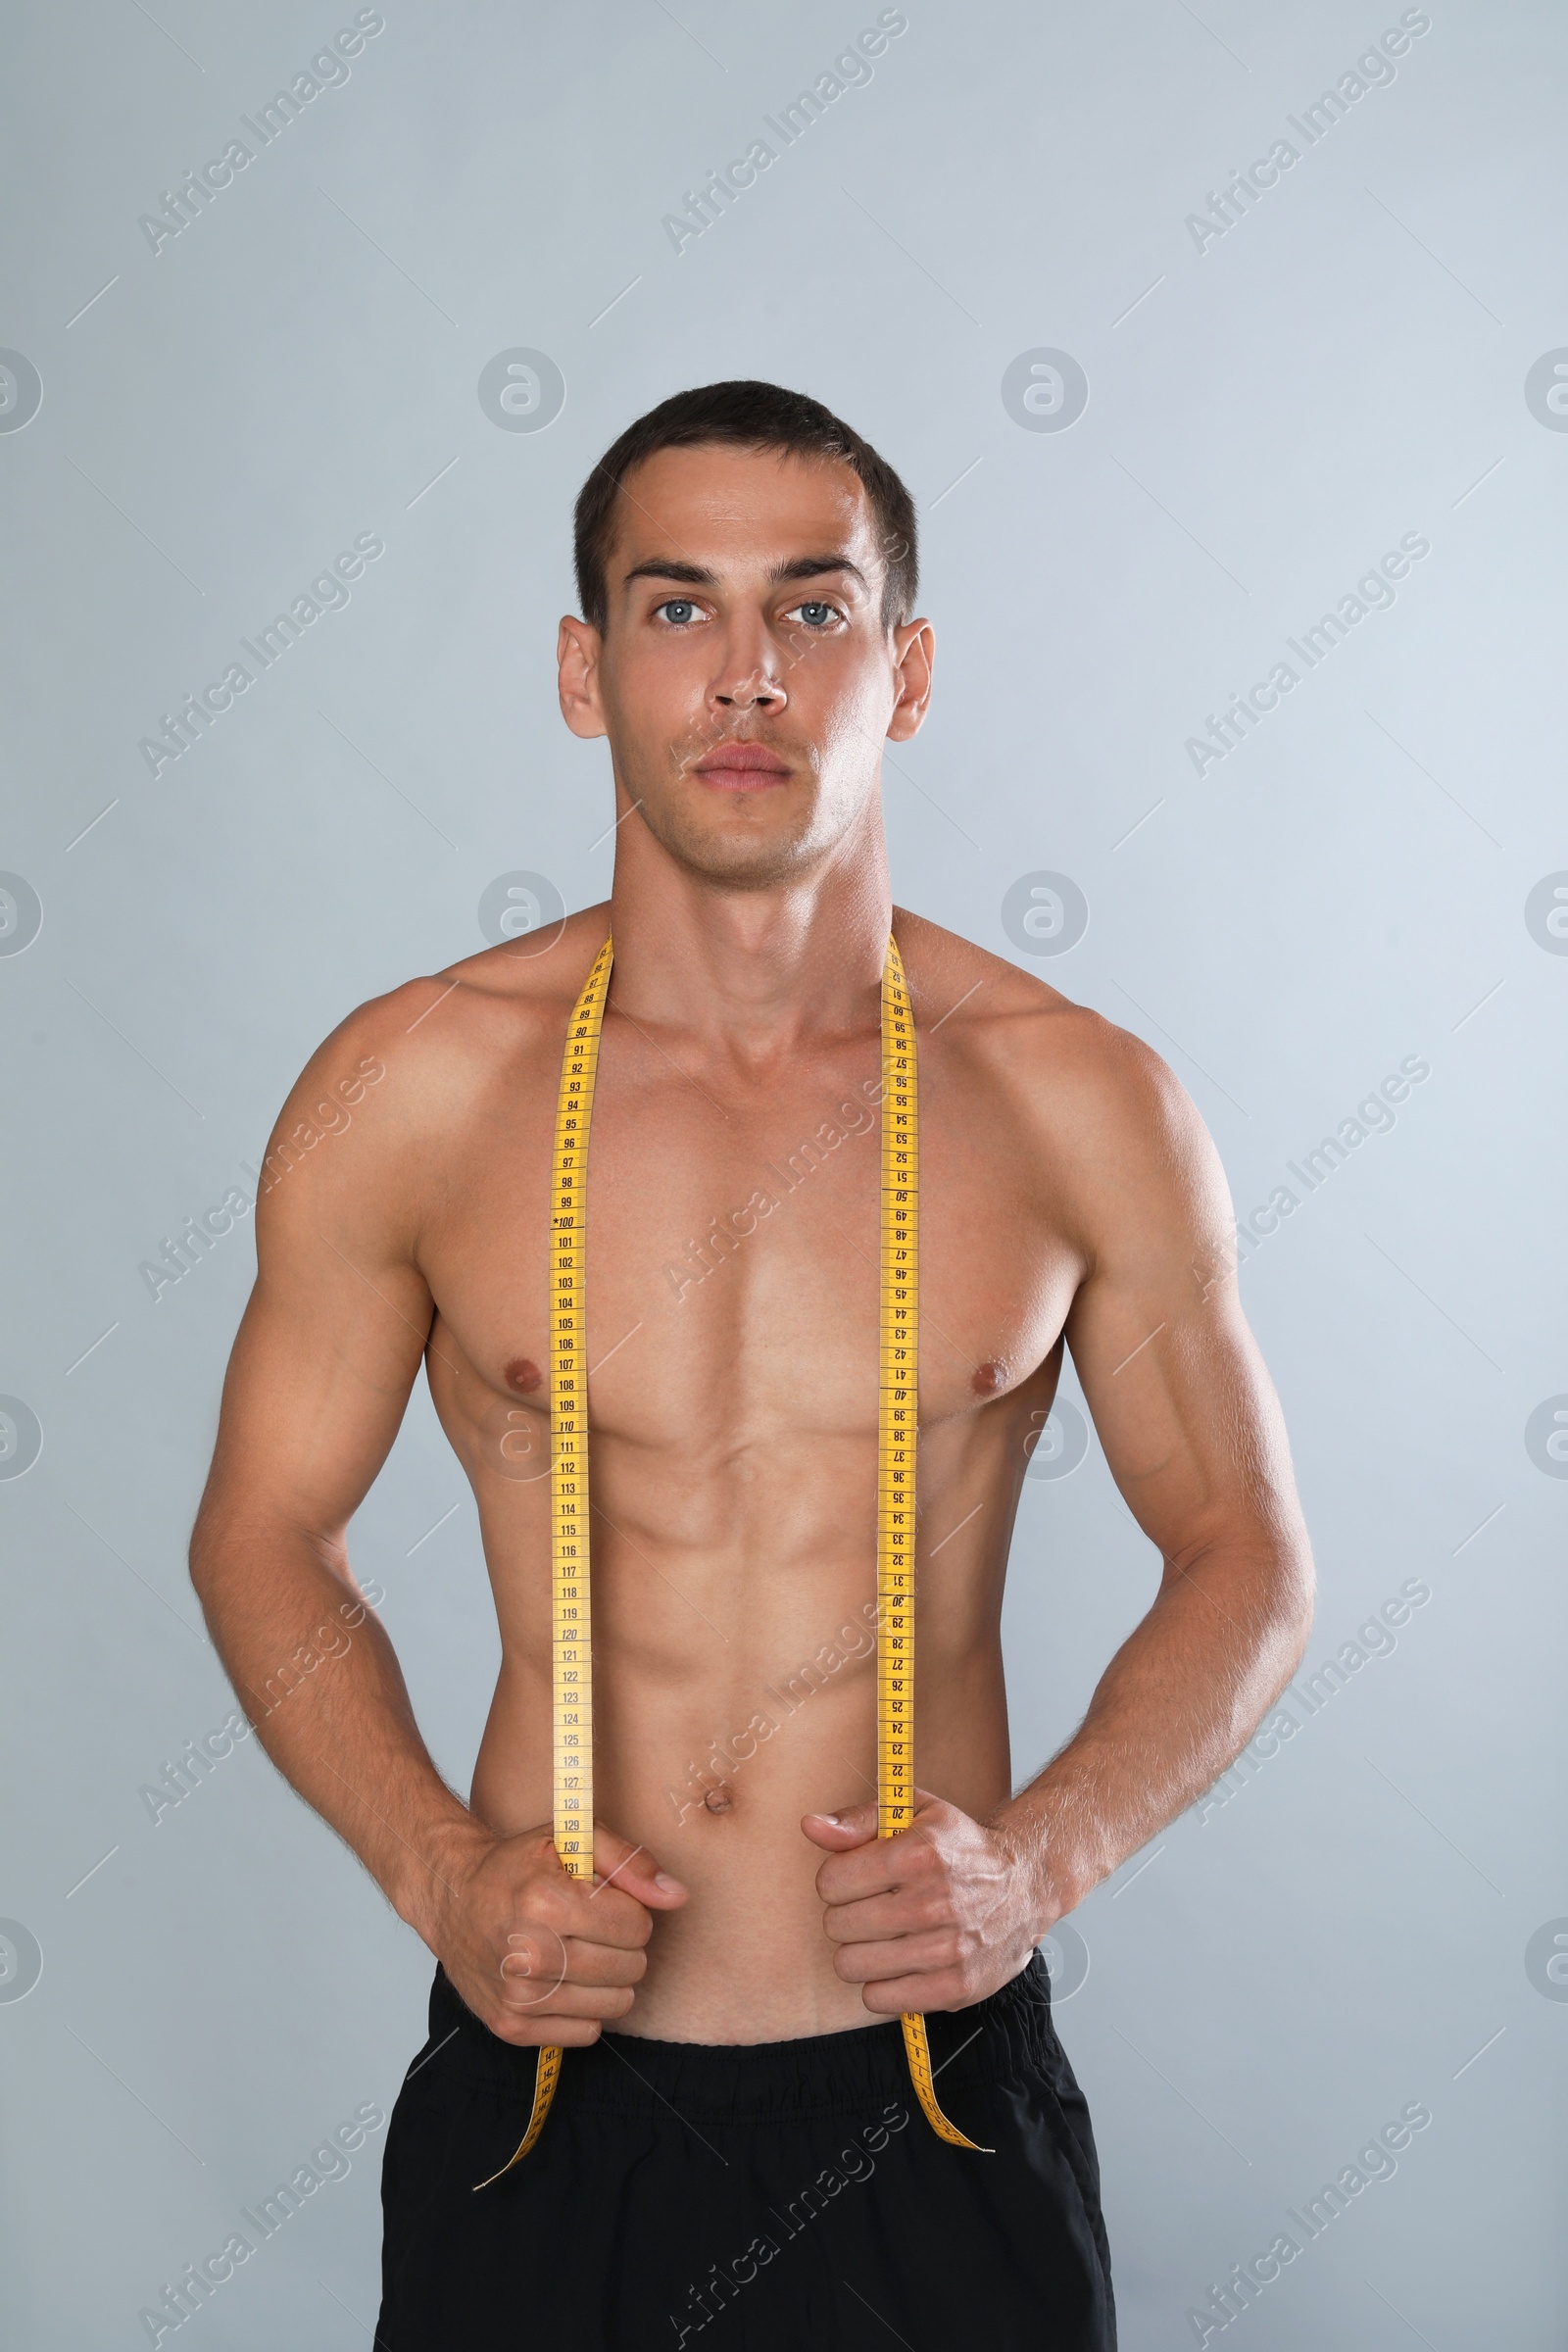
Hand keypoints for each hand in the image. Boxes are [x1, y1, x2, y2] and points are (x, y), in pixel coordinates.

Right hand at [428, 1820, 686, 2046]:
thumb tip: (676, 1896)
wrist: (453, 1899)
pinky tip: (561, 1979)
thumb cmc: (517, 1867)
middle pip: (631, 1967)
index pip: (637, 1926)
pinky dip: (584, 2007)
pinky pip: (588, 2032)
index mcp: (546, 1903)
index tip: (605, 1901)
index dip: (630, 1910)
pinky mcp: (511, 2027)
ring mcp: (518, 1997)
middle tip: (592, 1927)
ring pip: (616, 2003)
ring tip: (579, 1952)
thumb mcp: (572, 1839)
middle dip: (622, 1944)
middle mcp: (529, 1955)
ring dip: (608, 1978)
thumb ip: (630, 1861)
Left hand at [803, 1789, 1043, 2015]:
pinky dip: (880, 1983)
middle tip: (874, 1906)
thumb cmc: (959, 1846)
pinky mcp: (955, 1987)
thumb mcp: (915, 1813)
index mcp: (919, 1854)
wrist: (1025, 1884)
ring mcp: (947, 1950)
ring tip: (884, 1934)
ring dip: (860, 1950)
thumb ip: (858, 1820)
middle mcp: (934, 1902)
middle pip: (837, 1925)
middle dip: (846, 1914)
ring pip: (852, 1965)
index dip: (837, 1878)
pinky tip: (900, 1961)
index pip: (831, 1881)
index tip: (858, 1877)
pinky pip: (879, 1999)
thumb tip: (810, 1826)